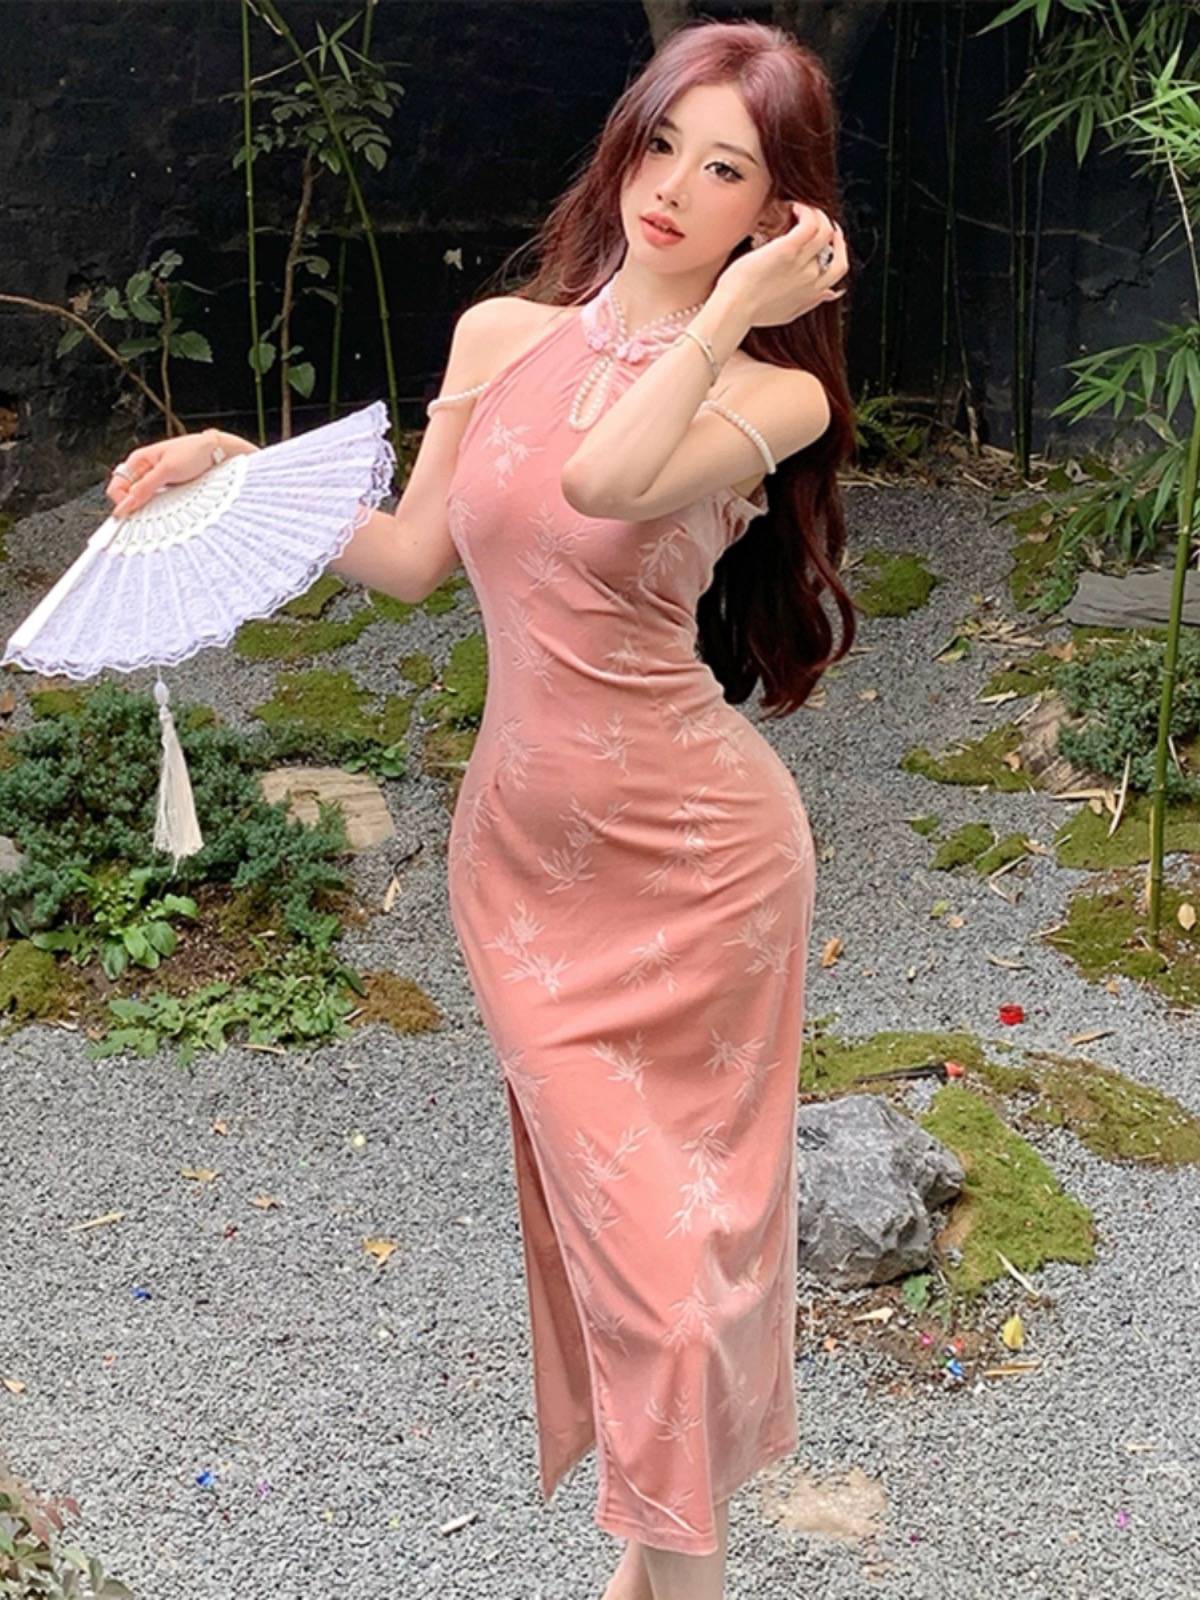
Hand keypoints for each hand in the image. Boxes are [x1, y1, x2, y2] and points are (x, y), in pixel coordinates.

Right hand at [105, 429, 220, 519]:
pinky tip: (166, 507)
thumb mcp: (168, 470)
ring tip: (160, 509)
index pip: (117, 487)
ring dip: (146, 506)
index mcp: (138, 460)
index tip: (132, 514)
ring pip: (140, 498)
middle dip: (134, 505)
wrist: (216, 452)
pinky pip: (153, 498)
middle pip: (127, 494)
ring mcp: (154, 478)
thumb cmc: (194, 452)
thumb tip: (127, 502)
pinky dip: (157, 505)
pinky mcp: (165, 485)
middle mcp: (143, 469)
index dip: (122, 502)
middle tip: (147, 513)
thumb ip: (146, 487)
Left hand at [717, 202, 847, 328]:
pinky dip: (805, 211)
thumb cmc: (753, 312)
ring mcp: (802, 262)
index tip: (830, 237)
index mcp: (812, 292)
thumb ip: (810, 303)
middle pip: (832, 244)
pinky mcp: (788, 250)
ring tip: (800, 209)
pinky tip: (793, 207)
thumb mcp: (788, 313)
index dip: (838, 249)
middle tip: (816, 216)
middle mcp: (812, 276)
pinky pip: (810, 223)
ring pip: (825, 229)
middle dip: (827, 225)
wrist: (735, 309)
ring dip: (816, 214)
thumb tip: (829, 295)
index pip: (838, 268)